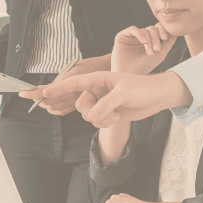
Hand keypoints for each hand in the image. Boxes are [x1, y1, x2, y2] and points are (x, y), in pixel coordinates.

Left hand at [17, 56, 110, 114]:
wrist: (107, 71)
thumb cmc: (89, 65)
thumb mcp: (72, 67)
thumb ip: (60, 78)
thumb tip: (48, 88)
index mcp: (69, 82)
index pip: (46, 91)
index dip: (32, 93)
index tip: (22, 92)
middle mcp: (72, 94)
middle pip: (47, 101)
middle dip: (35, 99)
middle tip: (26, 94)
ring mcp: (75, 101)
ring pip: (53, 108)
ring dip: (43, 104)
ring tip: (35, 98)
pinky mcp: (78, 105)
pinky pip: (62, 111)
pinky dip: (53, 109)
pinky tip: (48, 104)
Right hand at [42, 70, 191, 126]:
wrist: (157, 97)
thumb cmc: (142, 88)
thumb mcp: (123, 94)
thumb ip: (104, 105)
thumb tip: (91, 117)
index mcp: (98, 78)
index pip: (74, 83)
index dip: (59, 88)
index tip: (46, 92)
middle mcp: (97, 90)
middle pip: (80, 104)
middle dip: (89, 111)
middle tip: (104, 112)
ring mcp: (102, 102)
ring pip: (87, 115)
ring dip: (100, 119)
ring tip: (115, 114)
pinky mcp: (108, 113)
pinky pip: (96, 122)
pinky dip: (104, 124)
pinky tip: (117, 118)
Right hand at [111, 24, 176, 73]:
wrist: (129, 76)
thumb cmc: (145, 67)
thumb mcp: (160, 54)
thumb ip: (169, 42)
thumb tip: (176, 32)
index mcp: (150, 40)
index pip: (158, 29)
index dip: (163, 30)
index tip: (165, 38)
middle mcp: (141, 36)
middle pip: (152, 29)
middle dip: (156, 38)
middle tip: (157, 50)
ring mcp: (131, 36)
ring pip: (144, 30)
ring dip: (149, 41)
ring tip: (150, 52)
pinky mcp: (122, 36)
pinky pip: (133, 29)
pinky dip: (140, 34)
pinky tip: (144, 42)